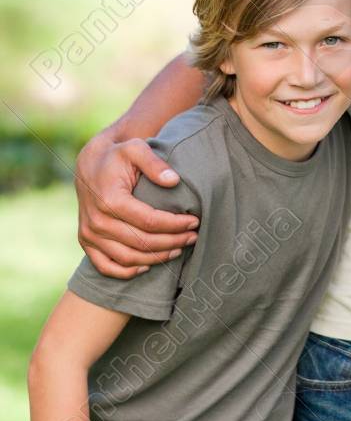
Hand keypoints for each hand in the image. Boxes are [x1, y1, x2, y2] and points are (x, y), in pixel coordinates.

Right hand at [76, 132, 197, 278]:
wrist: (89, 163)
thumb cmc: (117, 155)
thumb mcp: (136, 148)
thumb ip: (155, 163)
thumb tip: (174, 181)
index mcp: (110, 200)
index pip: (150, 222)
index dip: (175, 225)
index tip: (194, 221)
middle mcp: (97, 220)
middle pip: (142, 242)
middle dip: (172, 242)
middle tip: (193, 237)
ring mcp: (89, 233)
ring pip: (128, 258)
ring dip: (156, 258)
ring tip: (178, 249)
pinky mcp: (85, 241)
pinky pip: (105, 266)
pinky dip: (127, 272)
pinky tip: (148, 266)